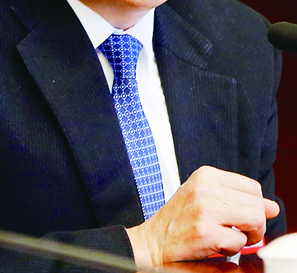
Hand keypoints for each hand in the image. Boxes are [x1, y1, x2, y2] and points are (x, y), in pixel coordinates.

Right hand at [126, 166, 279, 266]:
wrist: (153, 241)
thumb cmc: (179, 220)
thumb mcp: (205, 197)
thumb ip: (237, 198)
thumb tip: (272, 207)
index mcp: (205, 175)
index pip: (252, 187)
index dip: (255, 206)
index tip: (245, 217)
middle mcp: (205, 188)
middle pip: (256, 203)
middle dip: (255, 223)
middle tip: (241, 232)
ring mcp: (205, 209)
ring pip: (254, 219)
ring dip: (248, 236)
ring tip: (233, 238)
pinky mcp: (205, 233)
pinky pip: (239, 243)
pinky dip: (233, 249)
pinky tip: (218, 245)